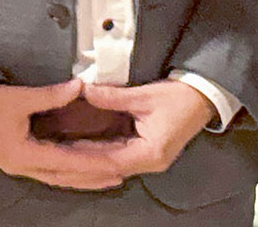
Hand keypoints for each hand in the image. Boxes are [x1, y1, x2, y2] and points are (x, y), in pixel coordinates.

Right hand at [0, 80, 127, 189]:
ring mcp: (20, 164)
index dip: (92, 163)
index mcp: (23, 155)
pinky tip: (80, 165)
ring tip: (107, 174)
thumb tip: (79, 87)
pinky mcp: (18, 158)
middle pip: (65, 177)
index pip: (66, 162)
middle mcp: (23, 166)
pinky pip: (50, 168)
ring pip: (58, 176)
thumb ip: (51, 95)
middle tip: (119, 174)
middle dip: (92, 177)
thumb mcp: (18, 98)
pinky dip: (68, 168)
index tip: (115, 164)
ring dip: (82, 176)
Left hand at [71, 79, 213, 177]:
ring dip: (86, 161)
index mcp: (150, 153)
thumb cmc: (179, 97)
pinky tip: (79, 150)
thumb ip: (113, 97)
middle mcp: (147, 162)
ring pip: (109, 165)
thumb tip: (85, 90)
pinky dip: (97, 154)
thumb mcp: (146, 95)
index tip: (60, 154)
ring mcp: (146, 159)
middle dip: (79, 164)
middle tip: (52, 159)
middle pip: (106, 168)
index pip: (109, 161)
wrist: (204, 97)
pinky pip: (116, 157)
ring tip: (59, 157)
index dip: (83, 158)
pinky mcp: (145, 152)